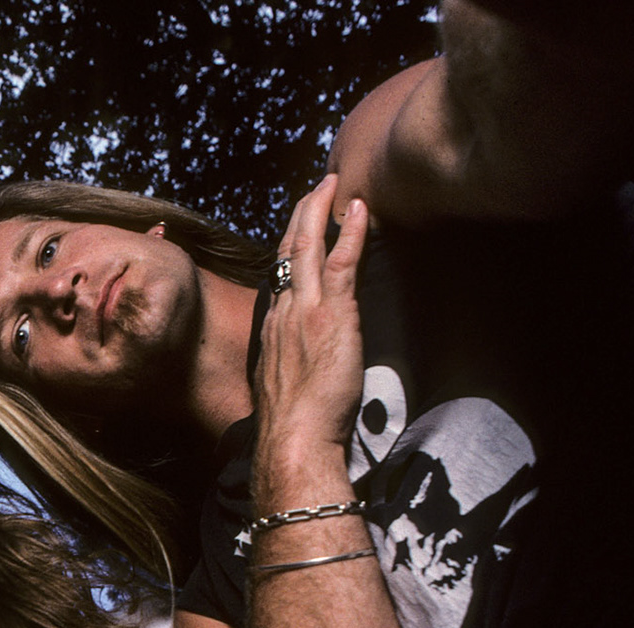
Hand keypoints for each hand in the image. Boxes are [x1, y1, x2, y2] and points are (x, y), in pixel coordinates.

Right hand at [253, 174, 368, 465]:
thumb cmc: (293, 427)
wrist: (293, 439)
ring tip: (331, 182)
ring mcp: (305, 312)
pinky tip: (360, 209)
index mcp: (274, 329)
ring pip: (306, 248)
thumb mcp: (286, 389)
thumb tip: (301, 368)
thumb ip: (293, 367)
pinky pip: (339, 265)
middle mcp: (283, 313)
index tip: (298, 225)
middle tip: (314, 187)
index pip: (279, 276)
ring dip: (319, 210)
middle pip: (286, 251)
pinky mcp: (332, 317)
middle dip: (300, 215)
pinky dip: (350, 234)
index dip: (288, 245)